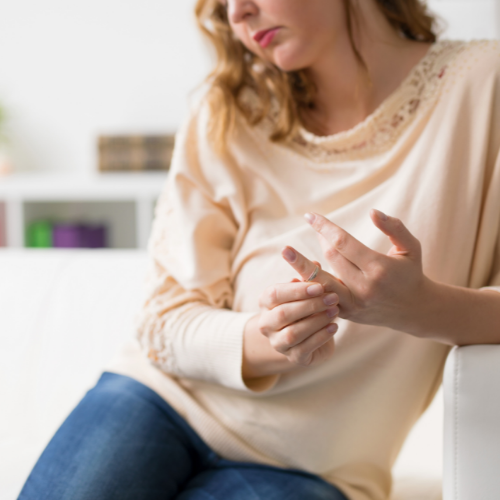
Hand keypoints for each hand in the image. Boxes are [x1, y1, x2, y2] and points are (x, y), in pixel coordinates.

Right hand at [256, 277, 339, 366]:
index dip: (297, 290)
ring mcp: (277, 343)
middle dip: (310, 305)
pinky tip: (334, 327)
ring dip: (316, 321)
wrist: (308, 338)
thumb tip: (316, 265)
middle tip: (333, 297)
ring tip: (335, 311)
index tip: (319, 286)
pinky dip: (321, 337)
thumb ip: (309, 278)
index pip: (275, 294)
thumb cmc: (306, 308)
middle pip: (283, 314)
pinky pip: (305, 348)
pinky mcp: (293, 357)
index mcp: (265, 303)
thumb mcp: (307, 291)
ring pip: (293, 333)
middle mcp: (266, 324)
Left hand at [282, 209, 429, 331]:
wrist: (415, 310)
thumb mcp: (411, 247)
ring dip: (303, 266)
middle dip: (320, 239)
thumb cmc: (411, 273)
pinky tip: (295, 275)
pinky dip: (309, 287)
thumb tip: (372, 212)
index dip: (324, 227)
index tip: (310, 216)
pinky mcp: (346, 313)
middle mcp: (364, 288)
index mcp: (378, 268)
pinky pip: (321, 299)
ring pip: (321, 282)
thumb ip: (394, 227)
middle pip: (330, 259)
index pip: (343, 243)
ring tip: (288, 251)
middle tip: (314, 226)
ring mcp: (353, 304)